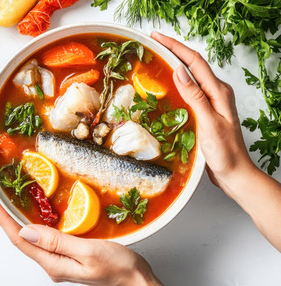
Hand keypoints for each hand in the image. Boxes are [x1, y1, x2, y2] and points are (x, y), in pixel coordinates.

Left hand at [0, 198, 161, 284]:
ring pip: (32, 241)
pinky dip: (33, 227)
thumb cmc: (119, 268)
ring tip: (3, 209)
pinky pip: (45, 241)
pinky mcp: (67, 257)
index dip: (3, 220)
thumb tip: (27, 232)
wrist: (136, 281)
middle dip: (4, 221)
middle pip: (22, 241)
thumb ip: (57, 241)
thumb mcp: (89, 250)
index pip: (21, 240)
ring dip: (16, 223)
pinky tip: (31, 220)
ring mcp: (59, 262)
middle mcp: (53, 265)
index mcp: (54, 264)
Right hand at [152, 32, 280, 249]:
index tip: (157, 38)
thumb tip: (180, 71)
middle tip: (153, 43)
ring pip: (191, 76)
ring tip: (157, 58)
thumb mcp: (209, 123)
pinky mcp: (205, 111)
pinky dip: (176, 82)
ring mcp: (210, 102)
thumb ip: (195, 96)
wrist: (234, 173)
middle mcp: (216, 93)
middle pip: (193, 64)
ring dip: (174, 64)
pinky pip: (189, 90)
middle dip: (173, 50)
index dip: (175, 47)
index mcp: (218, 92)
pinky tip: (166, 85)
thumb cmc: (225, 152)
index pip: (194, 62)